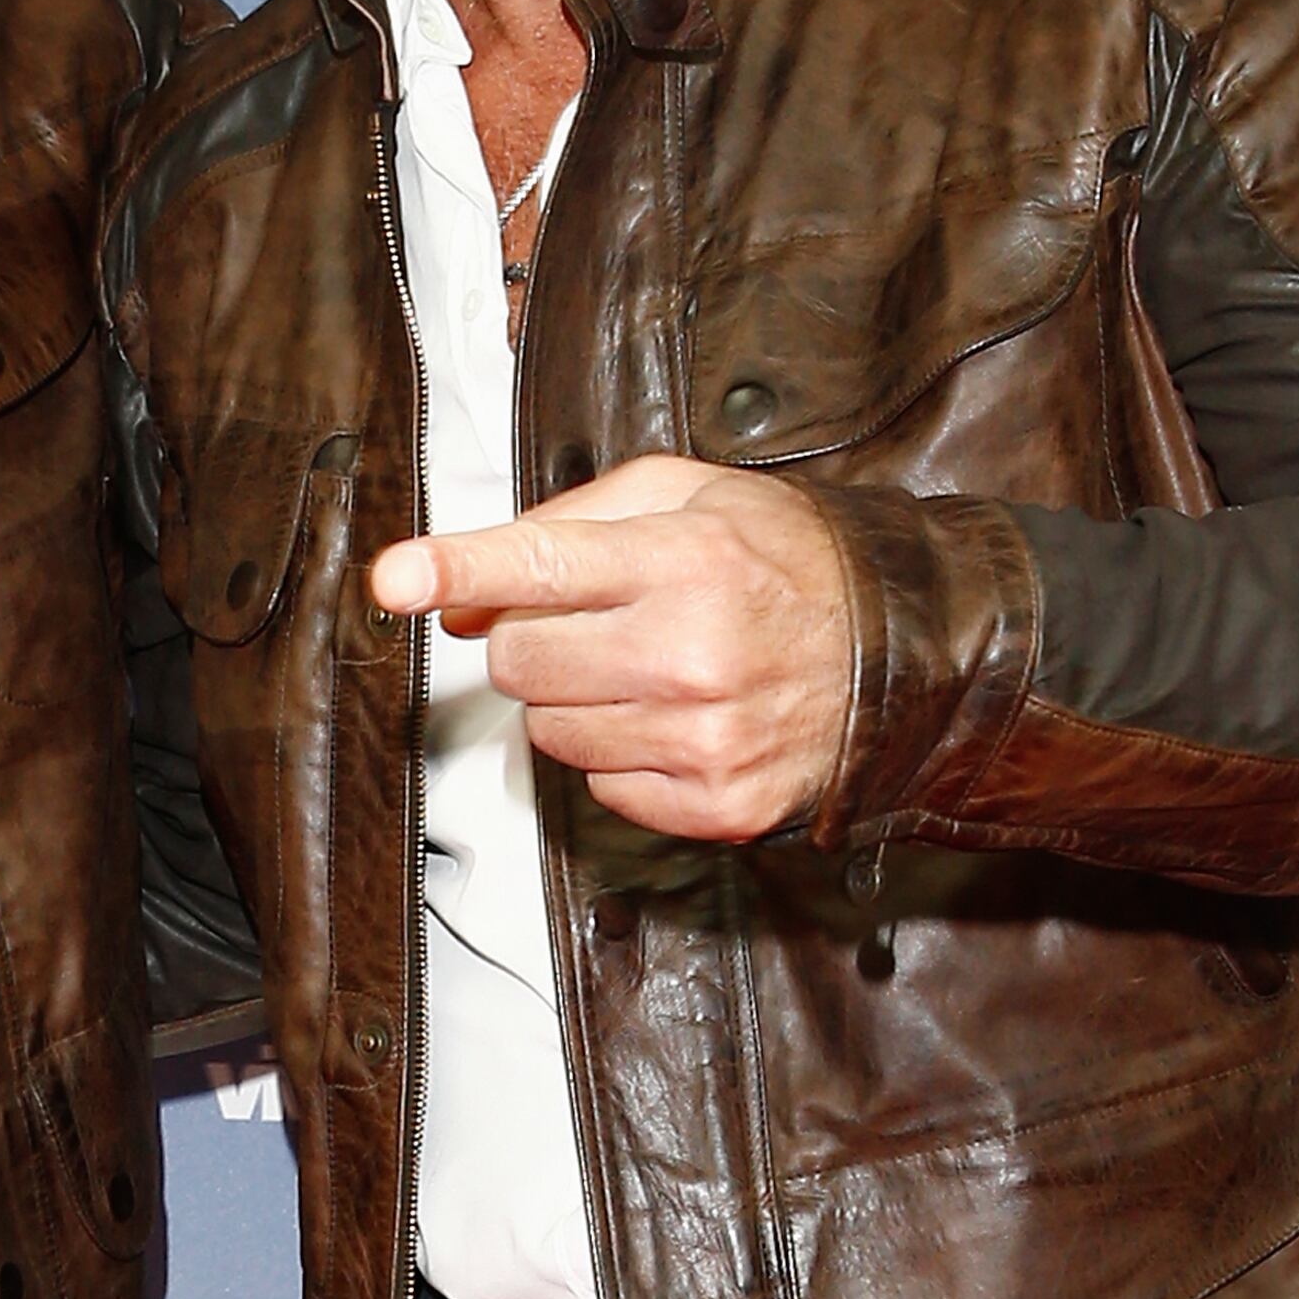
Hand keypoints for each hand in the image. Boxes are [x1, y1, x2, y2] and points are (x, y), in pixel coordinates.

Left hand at [370, 455, 848, 840]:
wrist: (901, 652)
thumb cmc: (786, 563)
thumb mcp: (688, 494)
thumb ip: (565, 522)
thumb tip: (465, 590)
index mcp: (683, 560)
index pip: (541, 565)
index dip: (458, 568)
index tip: (397, 577)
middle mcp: (692, 651)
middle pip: (522, 661)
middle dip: (532, 640)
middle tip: (591, 622)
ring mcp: (705, 736)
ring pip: (550, 731)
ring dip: (574, 701)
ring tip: (645, 668)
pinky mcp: (715, 804)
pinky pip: (600, 788)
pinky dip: (619, 756)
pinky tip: (672, 719)